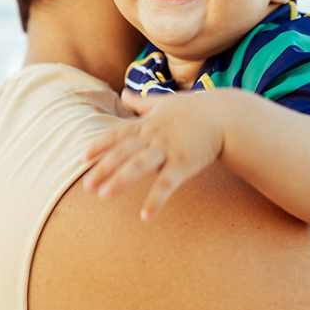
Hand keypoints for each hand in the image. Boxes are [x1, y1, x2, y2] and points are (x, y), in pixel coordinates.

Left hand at [83, 89, 225, 220]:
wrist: (226, 115)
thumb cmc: (195, 109)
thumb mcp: (164, 102)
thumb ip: (141, 102)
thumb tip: (123, 92)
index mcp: (148, 123)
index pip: (118, 134)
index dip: (100, 146)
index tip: (83, 158)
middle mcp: (154, 136)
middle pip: (123, 153)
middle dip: (104, 168)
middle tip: (87, 187)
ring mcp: (168, 149)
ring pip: (139, 165)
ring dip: (121, 181)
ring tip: (104, 197)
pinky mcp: (184, 163)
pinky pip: (167, 184)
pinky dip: (156, 199)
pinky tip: (145, 216)